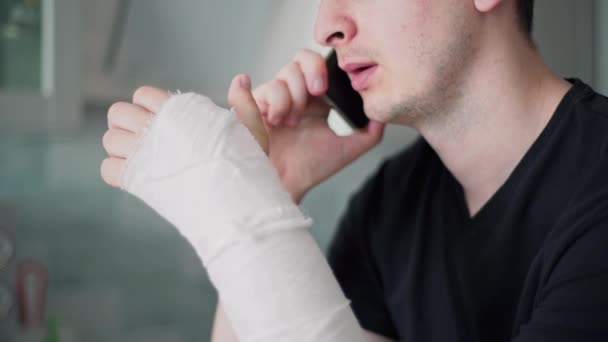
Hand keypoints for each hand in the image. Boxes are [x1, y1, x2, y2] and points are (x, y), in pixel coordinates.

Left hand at [101, 75, 265, 187]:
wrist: (236, 203)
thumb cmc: (247, 167)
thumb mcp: (252, 130)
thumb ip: (243, 104)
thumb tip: (240, 78)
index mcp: (178, 111)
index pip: (142, 94)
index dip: (148, 105)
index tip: (161, 122)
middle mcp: (155, 128)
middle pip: (117, 113)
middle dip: (126, 123)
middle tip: (143, 138)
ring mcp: (142, 154)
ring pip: (109, 140)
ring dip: (120, 147)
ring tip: (139, 157)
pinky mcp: (136, 180)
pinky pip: (108, 169)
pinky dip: (117, 172)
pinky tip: (135, 175)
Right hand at [250, 49, 384, 202]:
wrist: (285, 188)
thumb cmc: (309, 170)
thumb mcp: (346, 151)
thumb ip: (369, 134)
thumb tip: (382, 116)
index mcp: (313, 101)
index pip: (316, 65)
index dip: (322, 66)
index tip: (326, 87)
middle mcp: (291, 97)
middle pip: (297, 61)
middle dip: (307, 72)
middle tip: (315, 92)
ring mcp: (269, 102)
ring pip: (279, 78)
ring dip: (288, 99)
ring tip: (288, 124)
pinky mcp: (249, 110)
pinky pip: (248, 91)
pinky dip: (256, 96)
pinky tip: (269, 115)